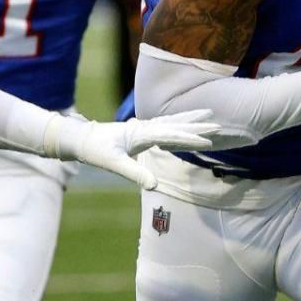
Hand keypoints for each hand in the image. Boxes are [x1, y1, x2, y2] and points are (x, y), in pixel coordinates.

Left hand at [54, 110, 220, 188]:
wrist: (82, 138)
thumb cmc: (96, 151)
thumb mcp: (114, 164)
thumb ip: (134, 173)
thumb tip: (153, 185)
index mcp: (142, 133)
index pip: (172, 136)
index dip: (190, 140)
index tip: (208, 142)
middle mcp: (145, 127)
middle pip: (176, 125)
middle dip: (197, 126)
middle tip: (218, 125)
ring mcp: (144, 126)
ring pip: (172, 121)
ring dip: (190, 119)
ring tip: (208, 115)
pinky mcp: (141, 130)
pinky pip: (165, 124)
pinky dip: (178, 121)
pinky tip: (184, 122)